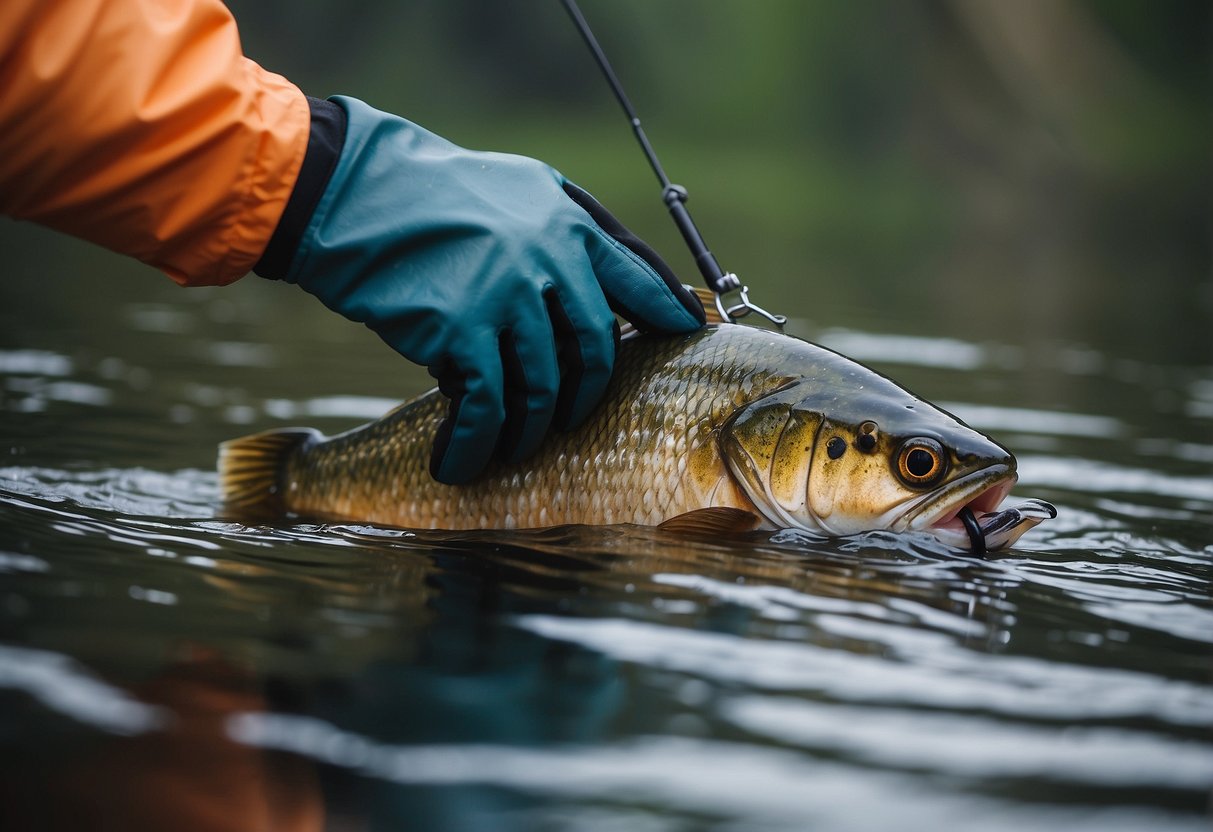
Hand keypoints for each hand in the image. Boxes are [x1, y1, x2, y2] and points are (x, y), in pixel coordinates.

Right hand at [278, 97, 704, 483]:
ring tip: (508, 446)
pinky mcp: (461, 329)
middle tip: (568, 417)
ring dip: (527, 430)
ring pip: (541, 389)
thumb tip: (610, 274)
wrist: (349, 193)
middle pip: (595, 349)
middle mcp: (549, 257)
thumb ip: (566, 230)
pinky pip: (483, 408)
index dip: (668, 311)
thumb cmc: (430, 194)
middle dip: (584, 395)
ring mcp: (507, 295)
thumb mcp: (517, 189)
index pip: (638, 277)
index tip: (688, 335)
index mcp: (568, 222)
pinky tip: (458, 463)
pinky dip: (472, 445)